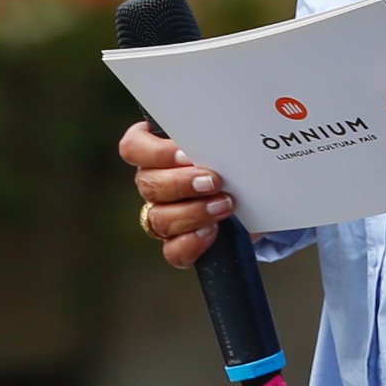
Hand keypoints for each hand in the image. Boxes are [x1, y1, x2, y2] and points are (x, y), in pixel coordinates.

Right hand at [120, 120, 234, 268]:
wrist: (252, 192)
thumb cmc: (229, 158)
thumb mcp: (220, 142)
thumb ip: (209, 136)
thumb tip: (221, 134)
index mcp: (153, 150)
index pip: (133, 148)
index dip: (156, 153)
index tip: (186, 154)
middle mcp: (152, 182)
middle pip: (148, 185)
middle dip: (182, 184)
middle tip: (214, 180)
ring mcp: (161, 215)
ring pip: (160, 219)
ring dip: (194, 212)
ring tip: (224, 205)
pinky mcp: (176, 243)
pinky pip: (173, 250)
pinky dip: (192, 243)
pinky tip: (212, 231)